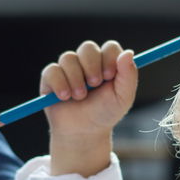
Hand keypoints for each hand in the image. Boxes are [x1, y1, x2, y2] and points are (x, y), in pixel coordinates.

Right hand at [40, 40, 137, 175]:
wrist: (83, 132)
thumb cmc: (105, 113)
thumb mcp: (123, 98)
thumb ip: (128, 75)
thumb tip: (128, 53)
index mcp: (107, 63)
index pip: (109, 47)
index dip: (109, 58)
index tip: (109, 76)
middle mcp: (87, 62)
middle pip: (87, 47)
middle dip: (91, 66)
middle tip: (94, 85)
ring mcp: (68, 68)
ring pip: (68, 58)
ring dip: (75, 78)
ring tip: (80, 97)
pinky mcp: (50, 77)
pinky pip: (52, 70)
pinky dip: (59, 83)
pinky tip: (64, 97)